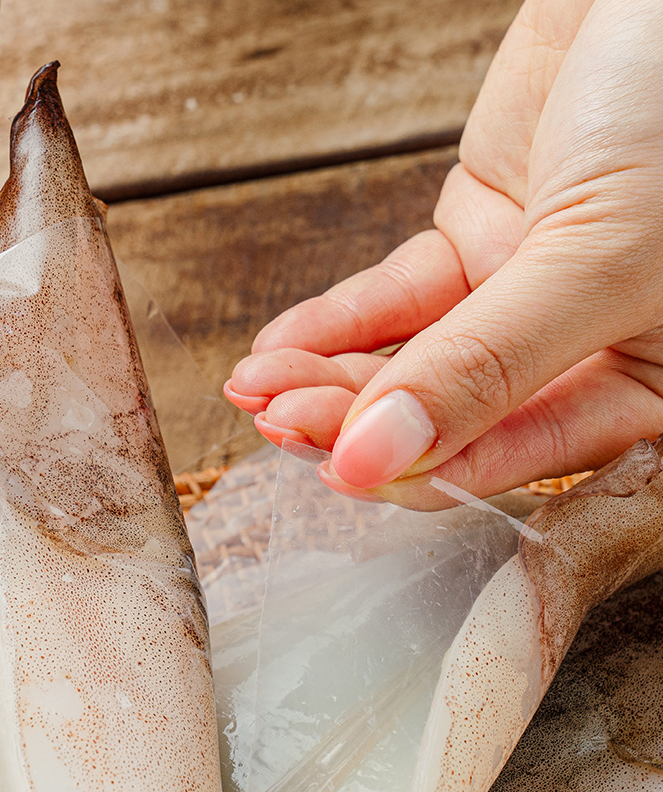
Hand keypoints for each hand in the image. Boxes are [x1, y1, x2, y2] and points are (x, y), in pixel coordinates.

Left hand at [226, 0, 662, 506]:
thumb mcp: (599, 257)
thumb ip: (488, 365)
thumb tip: (379, 459)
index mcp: (643, 385)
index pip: (509, 457)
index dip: (414, 469)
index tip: (335, 466)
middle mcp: (579, 351)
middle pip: (443, 414)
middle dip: (354, 420)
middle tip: (278, 420)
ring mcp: (520, 294)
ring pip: (409, 357)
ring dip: (328, 374)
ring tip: (256, 385)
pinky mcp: (476, 234)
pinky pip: (397, 295)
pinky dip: (338, 320)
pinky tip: (281, 343)